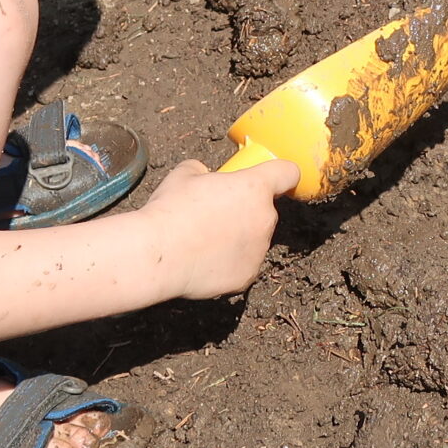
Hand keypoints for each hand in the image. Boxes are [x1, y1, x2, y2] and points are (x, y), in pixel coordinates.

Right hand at [130, 156, 296, 299]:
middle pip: (265, 211)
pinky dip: (228, 264)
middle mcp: (265, 218)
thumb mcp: (183, 175)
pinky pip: (243, 265)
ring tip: (202, 241)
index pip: (288, 173)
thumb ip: (202, 171)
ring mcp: (259, 250)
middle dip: (245, 211)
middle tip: (214, 215)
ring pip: (254, 240)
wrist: (159, 254)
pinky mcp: (248, 276)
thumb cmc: (171, 210)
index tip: (269, 179)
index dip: (279, 174)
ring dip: (237, 238)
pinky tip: (203, 261)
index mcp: (254, 187)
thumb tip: (202, 175)